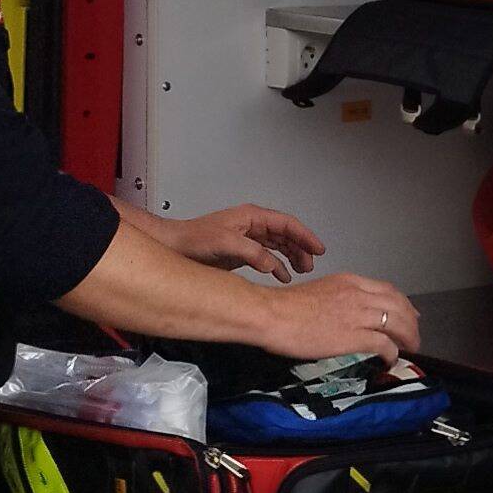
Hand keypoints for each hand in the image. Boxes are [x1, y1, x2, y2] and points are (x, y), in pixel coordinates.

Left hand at [165, 202, 324, 279]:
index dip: (305, 235)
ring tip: (302, 270)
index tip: (318, 248)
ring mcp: (247, 238)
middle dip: (301, 248)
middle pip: (286, 234)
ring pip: (279, 245)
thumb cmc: (193, 239)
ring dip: (292, 257)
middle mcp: (251, 226)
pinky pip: (267, 257)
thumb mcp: (225, 243)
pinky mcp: (242, 251)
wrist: (175, 247)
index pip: (287, 223)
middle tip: (311, 263)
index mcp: (251, 217)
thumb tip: (271, 264)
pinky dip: (278, 266)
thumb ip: (251, 252)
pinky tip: (283, 276)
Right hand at [263, 271, 420, 371]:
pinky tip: (390, 360)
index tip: (408, 313)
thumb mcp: (319, 291)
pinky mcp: (354, 336)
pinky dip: (392, 353)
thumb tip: (344, 314)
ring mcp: (358, 315)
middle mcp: (358, 295)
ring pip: (398, 323)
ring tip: (410, 348)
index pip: (387, 290)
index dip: (403, 303)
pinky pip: (385, 344)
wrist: (272, 314)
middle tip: (414, 334)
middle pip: (399, 305)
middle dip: (412, 321)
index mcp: (349, 282)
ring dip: (408, 337)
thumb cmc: (285, 307)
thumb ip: (337, 298)